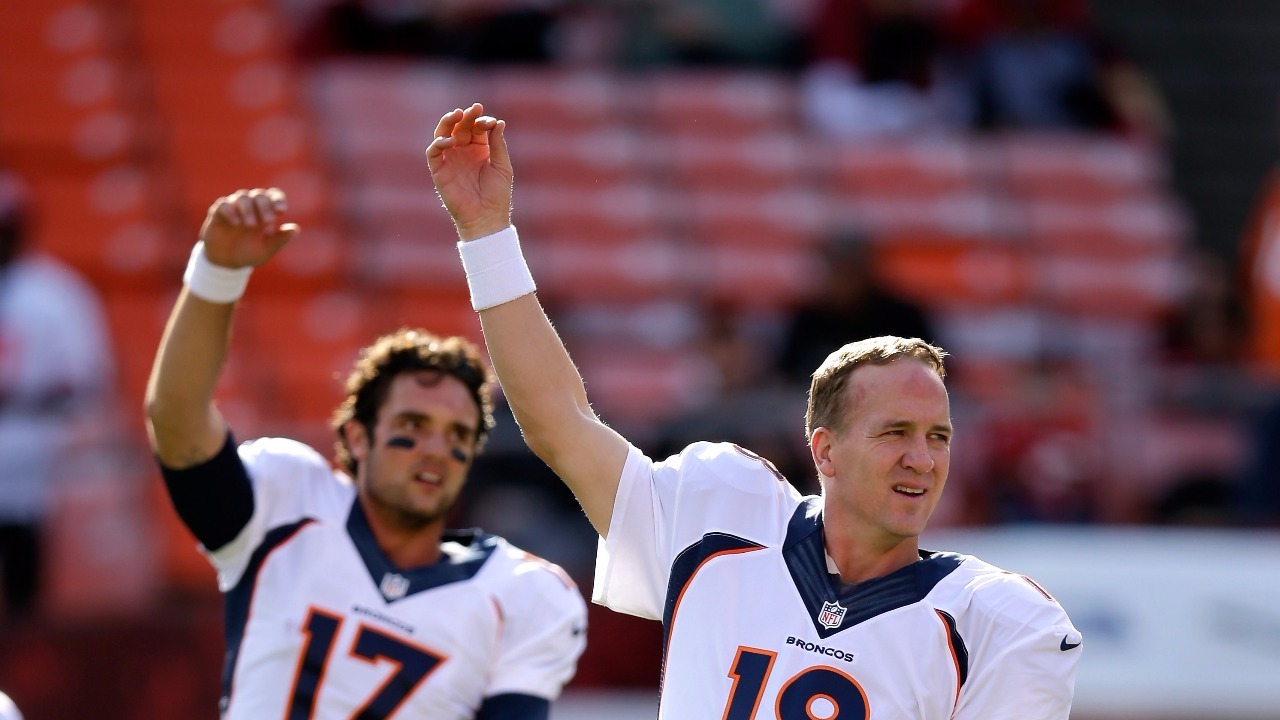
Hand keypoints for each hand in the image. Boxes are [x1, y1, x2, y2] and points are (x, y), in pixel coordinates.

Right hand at [198, 188, 299, 268]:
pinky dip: (230, 211)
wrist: (226, 262)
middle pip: (259, 195)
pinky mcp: (218, 213)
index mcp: (266, 212)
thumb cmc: (250, 252)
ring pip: (242, 196)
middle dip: (265, 206)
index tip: (281, 211)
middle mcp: (251, 206)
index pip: (274, 196)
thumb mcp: (267, 249)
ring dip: (248, 209)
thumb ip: (281, 239)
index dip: (278, 200)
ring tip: (251, 225)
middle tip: (268, 221)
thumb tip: (296, 229)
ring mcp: (234, 208)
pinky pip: (223, 204)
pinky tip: (236, 223)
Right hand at [425, 103, 512, 240]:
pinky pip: (433, 152)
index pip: (477, 128)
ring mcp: (450, 160)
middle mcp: (463, 152)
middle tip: (474, 109)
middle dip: (466, 116)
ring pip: (442, 134)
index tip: (490, 121)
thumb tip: (499, 122)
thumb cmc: (497, 194)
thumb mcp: (502, 166)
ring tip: (457, 114)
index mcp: (479, 149)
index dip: (482, 121)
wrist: (486, 217)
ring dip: (447, 122)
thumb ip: (498, 144)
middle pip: (460, 127)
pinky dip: (439, 143)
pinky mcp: (439, 171)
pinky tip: (451, 140)